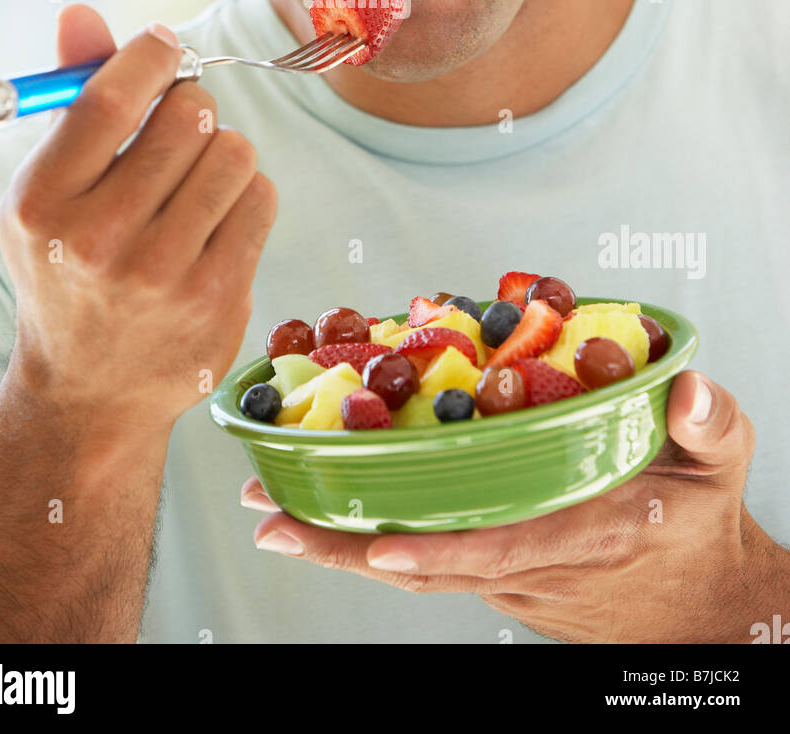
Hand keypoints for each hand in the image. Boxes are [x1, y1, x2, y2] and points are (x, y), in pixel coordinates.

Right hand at [0, 3, 277, 432]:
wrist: (90, 390)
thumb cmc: (69, 264)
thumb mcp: (48, 188)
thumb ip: (72, 98)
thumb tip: (81, 11)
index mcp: (42, 203)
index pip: (111, 99)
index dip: (151, 55)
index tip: (166, 44)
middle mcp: (99, 240)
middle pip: (189, 116)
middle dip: (193, 105)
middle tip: (181, 126)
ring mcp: (163, 275)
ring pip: (236, 152)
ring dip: (224, 153)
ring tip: (195, 183)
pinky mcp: (219, 298)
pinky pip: (263, 199)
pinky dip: (248, 196)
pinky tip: (216, 222)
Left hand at [244, 371, 786, 642]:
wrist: (701, 606)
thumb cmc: (702, 519)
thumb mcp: (722, 465)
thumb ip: (711, 424)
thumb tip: (691, 389)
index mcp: (588, 532)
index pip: (505, 546)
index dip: (440, 548)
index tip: (378, 541)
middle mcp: (536, 562)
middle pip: (429, 563)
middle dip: (347, 546)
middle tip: (272, 517)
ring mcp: (511, 574)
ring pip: (418, 564)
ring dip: (342, 541)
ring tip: (273, 510)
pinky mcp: (500, 571)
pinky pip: (429, 556)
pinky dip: (372, 537)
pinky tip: (327, 510)